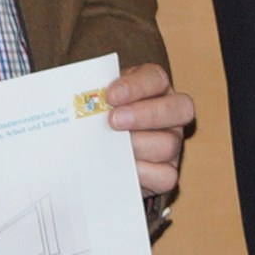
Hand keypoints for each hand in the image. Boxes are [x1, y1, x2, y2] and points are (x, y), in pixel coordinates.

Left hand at [101, 59, 195, 199]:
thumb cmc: (98, 119)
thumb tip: (75, 99)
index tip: (111, 95)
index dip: (137, 86)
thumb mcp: (97, 100)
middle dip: (145, 114)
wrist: (96, 152)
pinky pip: (166, 175)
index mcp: (155, 88)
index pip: (155, 79)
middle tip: (114, 121)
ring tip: (111, 147)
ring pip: (169, 144)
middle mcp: (171, 113)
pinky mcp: (168, 172)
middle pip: (179, 109)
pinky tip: (120, 168)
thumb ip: (94, 96)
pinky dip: (142, 172)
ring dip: (138, 145)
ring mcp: (172, 143)